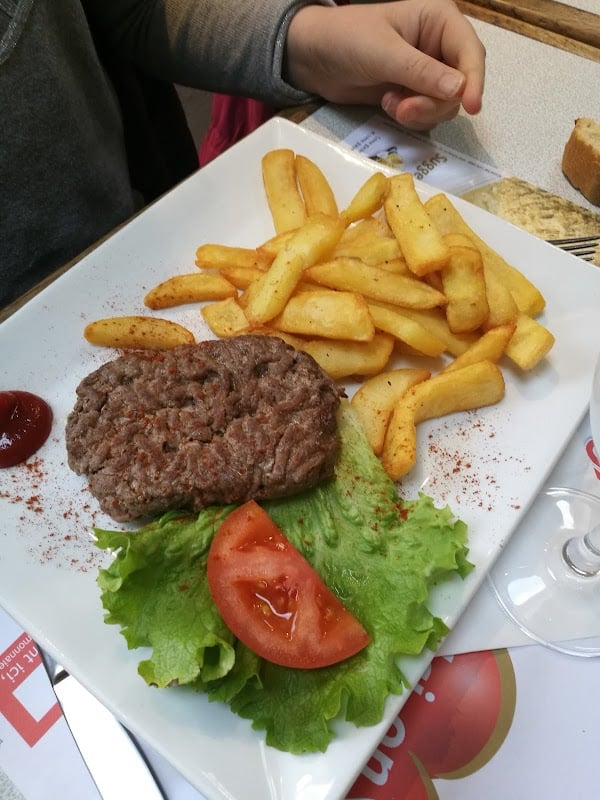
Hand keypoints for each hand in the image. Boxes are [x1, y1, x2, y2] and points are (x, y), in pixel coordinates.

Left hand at [285, 0, 484, 130]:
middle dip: (436, 103)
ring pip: (445, 104)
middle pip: (462, 84)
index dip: (475, 81)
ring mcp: (428, 72)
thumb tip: (459, 90)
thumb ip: (422, 72)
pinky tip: (388, 104)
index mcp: (439, 20)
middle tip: (405, 110)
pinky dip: (412, 117)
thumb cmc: (347, 40)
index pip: (471, 52)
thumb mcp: (385, 54)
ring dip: (421, 112)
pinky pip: (428, 113)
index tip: (472, 107)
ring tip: (391, 104)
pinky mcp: (414, 92)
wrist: (315, 58)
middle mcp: (439, 45)